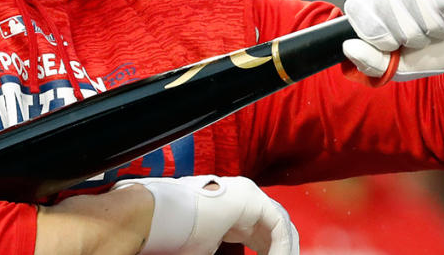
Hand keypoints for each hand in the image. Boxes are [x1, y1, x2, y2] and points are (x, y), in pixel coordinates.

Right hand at [112, 175, 298, 254]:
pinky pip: (278, 226)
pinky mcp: (252, 198)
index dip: (269, 251)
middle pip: (275, 226)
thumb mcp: (206, 250)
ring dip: (283, 249)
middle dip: (281, 249)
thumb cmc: (174, 234)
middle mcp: (243, 199)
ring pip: (281, 226)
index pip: (262, 231)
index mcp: (232, 209)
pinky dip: (280, 248)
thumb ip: (222, 251)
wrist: (160, 217)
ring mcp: (248, 195)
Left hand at [342, 0, 443, 80]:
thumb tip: (349, 47)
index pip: (358, 8)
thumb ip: (374, 63)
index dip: (380, 36)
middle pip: (387, 3)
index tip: (398, 45)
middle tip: (429, 36)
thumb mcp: (405, 63)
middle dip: (413, 34)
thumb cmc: (440, 44)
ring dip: (434, 25)